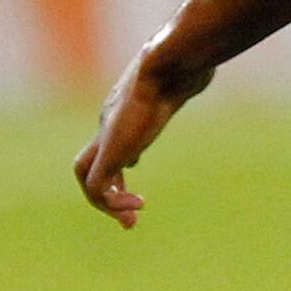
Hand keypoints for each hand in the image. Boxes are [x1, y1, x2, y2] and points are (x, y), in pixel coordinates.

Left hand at [74, 46, 212, 227]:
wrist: (165, 68)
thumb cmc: (181, 68)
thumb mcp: (182, 80)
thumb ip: (184, 83)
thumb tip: (202, 72)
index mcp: (123, 113)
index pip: (109, 148)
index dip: (119, 174)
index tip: (136, 196)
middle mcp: (109, 127)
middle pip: (91, 165)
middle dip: (107, 196)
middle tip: (131, 222)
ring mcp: (106, 139)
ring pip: (88, 178)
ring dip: (107, 204)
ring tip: (132, 221)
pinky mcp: (109, 151)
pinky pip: (97, 186)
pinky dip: (113, 201)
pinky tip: (139, 203)